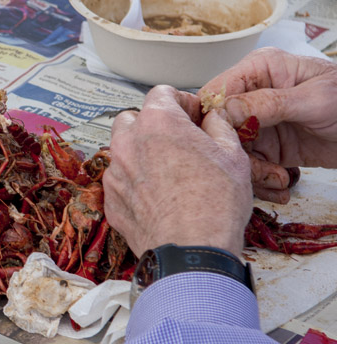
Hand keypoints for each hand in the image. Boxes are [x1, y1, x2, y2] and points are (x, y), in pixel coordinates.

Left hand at [103, 85, 251, 257]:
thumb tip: (213, 119)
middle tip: (178, 140)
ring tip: (168, 170)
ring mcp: (115, 172)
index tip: (193, 116)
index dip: (181, 101)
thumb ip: (219, 127)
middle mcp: (128, 142)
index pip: (161, 93)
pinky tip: (157, 195)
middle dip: (153, 124)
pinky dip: (134, 182)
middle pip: (134, 118)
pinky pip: (119, 181)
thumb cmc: (215, 205)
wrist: (191, 250)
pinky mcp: (110, 199)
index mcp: (158, 123)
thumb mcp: (232, 154)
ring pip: (122, 150)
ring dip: (141, 153)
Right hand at [200, 47, 336, 202]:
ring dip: (251, 172)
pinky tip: (282, 183)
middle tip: (254, 167)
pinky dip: (262, 182)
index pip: (216, 91)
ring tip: (277, 179)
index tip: (226, 140)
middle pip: (219, 126)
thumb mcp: (315, 100)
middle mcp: (254, 96)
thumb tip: (224, 110)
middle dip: (234, 152)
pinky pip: (250, 167)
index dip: (213, 118)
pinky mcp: (268, 148)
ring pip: (232, 151)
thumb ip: (269, 103)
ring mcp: (259, 123)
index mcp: (261, 70)